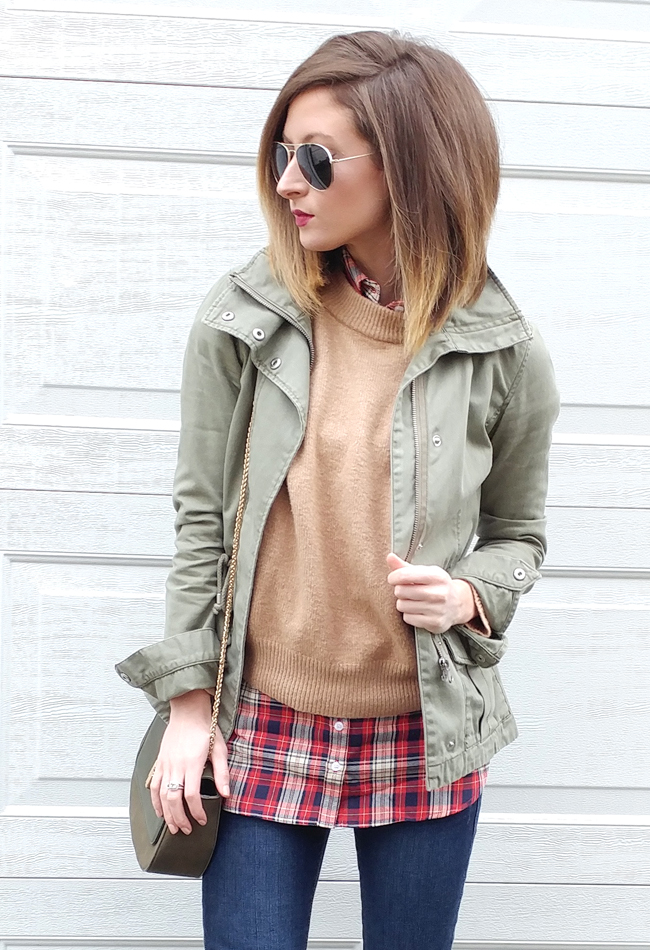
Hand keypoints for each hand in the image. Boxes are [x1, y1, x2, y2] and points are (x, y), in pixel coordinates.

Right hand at [149, 690, 230, 835]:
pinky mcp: (160, 762)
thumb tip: (226, 793)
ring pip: (161, 795)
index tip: (202, 820)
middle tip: (186, 830)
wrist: (187, 710)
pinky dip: (155, 801)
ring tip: (173, 827)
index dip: (196, 811)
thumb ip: (222, 772)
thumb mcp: (219, 748)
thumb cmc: (205, 727)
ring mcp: (165, 764)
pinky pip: (153, 785)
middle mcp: (176, 765)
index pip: (191, 795)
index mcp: (192, 763)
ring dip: (166, 814)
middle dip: (179, 819)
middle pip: (173, 799)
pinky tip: (160, 810)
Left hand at [386, 552, 475, 633]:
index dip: (394, 577)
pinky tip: (417, 610)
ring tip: (412, 600)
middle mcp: (439, 593)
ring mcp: (438, 609)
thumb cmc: (436, 585)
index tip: (393, 578)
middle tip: (406, 590)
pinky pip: (408, 618)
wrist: (457, 604)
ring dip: (403, 603)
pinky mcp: (435, 623)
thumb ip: (405, 566)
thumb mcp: (424, 572)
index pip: (405, 575)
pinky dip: (409, 614)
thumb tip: (389, 557)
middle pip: (401, 591)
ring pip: (402, 605)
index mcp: (437, 576)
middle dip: (399, 590)